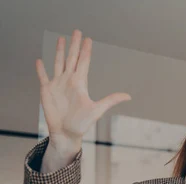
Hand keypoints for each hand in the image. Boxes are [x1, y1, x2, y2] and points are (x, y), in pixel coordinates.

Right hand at [35, 29, 130, 147]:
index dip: (85, 51)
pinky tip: (40, 61)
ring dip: (59, 51)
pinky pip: (43, 77)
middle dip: (74, 45)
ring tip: (61, 39)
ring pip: (58, 63)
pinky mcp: (46, 91)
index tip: (88, 39)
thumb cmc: (82, 124)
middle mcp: (69, 81)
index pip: (83, 63)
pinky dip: (41, 69)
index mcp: (80, 83)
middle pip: (71, 58)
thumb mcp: (97, 110)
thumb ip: (111, 100)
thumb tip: (129, 96)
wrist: (66, 134)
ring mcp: (58, 85)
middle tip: (77, 31)